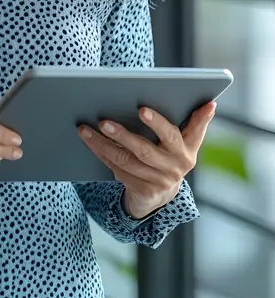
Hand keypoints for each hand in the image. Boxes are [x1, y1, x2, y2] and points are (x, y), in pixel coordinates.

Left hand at [77, 101, 216, 218]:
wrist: (164, 193)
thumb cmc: (172, 155)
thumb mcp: (189, 141)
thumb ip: (197, 122)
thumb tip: (211, 104)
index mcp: (186, 151)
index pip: (171, 134)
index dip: (158, 122)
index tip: (142, 109)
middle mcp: (174, 168)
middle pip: (143, 150)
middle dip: (122, 135)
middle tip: (104, 121)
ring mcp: (157, 182)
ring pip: (125, 160)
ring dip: (103, 144)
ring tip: (86, 128)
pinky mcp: (141, 190)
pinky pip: (116, 169)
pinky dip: (101, 153)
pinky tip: (89, 139)